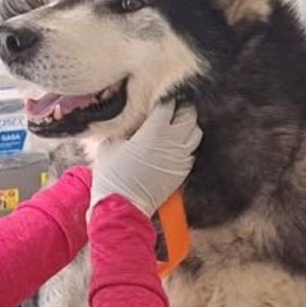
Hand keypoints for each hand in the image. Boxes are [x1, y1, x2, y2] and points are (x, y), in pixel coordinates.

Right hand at [91, 101, 201, 216]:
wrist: (122, 207)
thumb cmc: (113, 176)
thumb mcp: (110, 144)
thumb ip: (124, 128)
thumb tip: (131, 121)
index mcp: (154, 132)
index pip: (168, 105)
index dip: (164, 99)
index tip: (159, 98)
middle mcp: (172, 143)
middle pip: (189, 115)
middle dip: (181, 108)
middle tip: (171, 107)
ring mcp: (180, 158)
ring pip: (195, 133)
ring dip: (187, 126)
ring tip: (175, 125)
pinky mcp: (182, 172)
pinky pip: (191, 151)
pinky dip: (185, 144)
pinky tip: (173, 145)